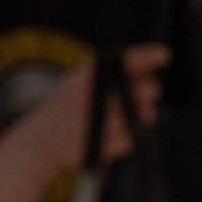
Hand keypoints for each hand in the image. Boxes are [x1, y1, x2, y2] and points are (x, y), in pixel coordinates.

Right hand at [27, 43, 171, 172]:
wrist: (37, 145)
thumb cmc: (63, 111)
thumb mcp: (76, 85)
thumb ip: (108, 78)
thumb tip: (150, 80)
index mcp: (83, 78)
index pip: (123, 63)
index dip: (146, 57)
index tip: (164, 54)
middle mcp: (89, 98)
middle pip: (142, 91)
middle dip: (148, 92)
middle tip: (146, 94)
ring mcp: (95, 125)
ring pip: (139, 117)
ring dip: (138, 117)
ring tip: (117, 118)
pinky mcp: (100, 148)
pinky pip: (129, 140)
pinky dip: (125, 139)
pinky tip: (108, 137)